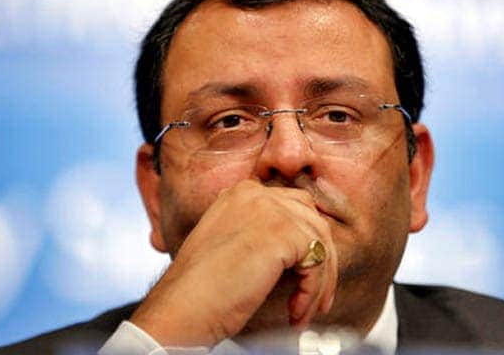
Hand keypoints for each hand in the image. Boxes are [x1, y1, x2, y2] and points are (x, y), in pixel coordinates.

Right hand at [129, 179, 337, 346]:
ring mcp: (270, 210)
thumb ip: (262, 232)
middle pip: (313, 220)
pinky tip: (295, 311)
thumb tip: (303, 245)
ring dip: (319, 283)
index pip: (295, 206)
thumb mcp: (233, 244)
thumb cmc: (201, 288)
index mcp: (242, 193)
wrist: (181, 308)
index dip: (306, 243)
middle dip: (322, 260)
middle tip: (317, 296)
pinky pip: (317, 262)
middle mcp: (256, 194)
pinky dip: (312, 291)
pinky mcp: (282, 233)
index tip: (306, 276)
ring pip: (320, 243)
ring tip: (303, 310)